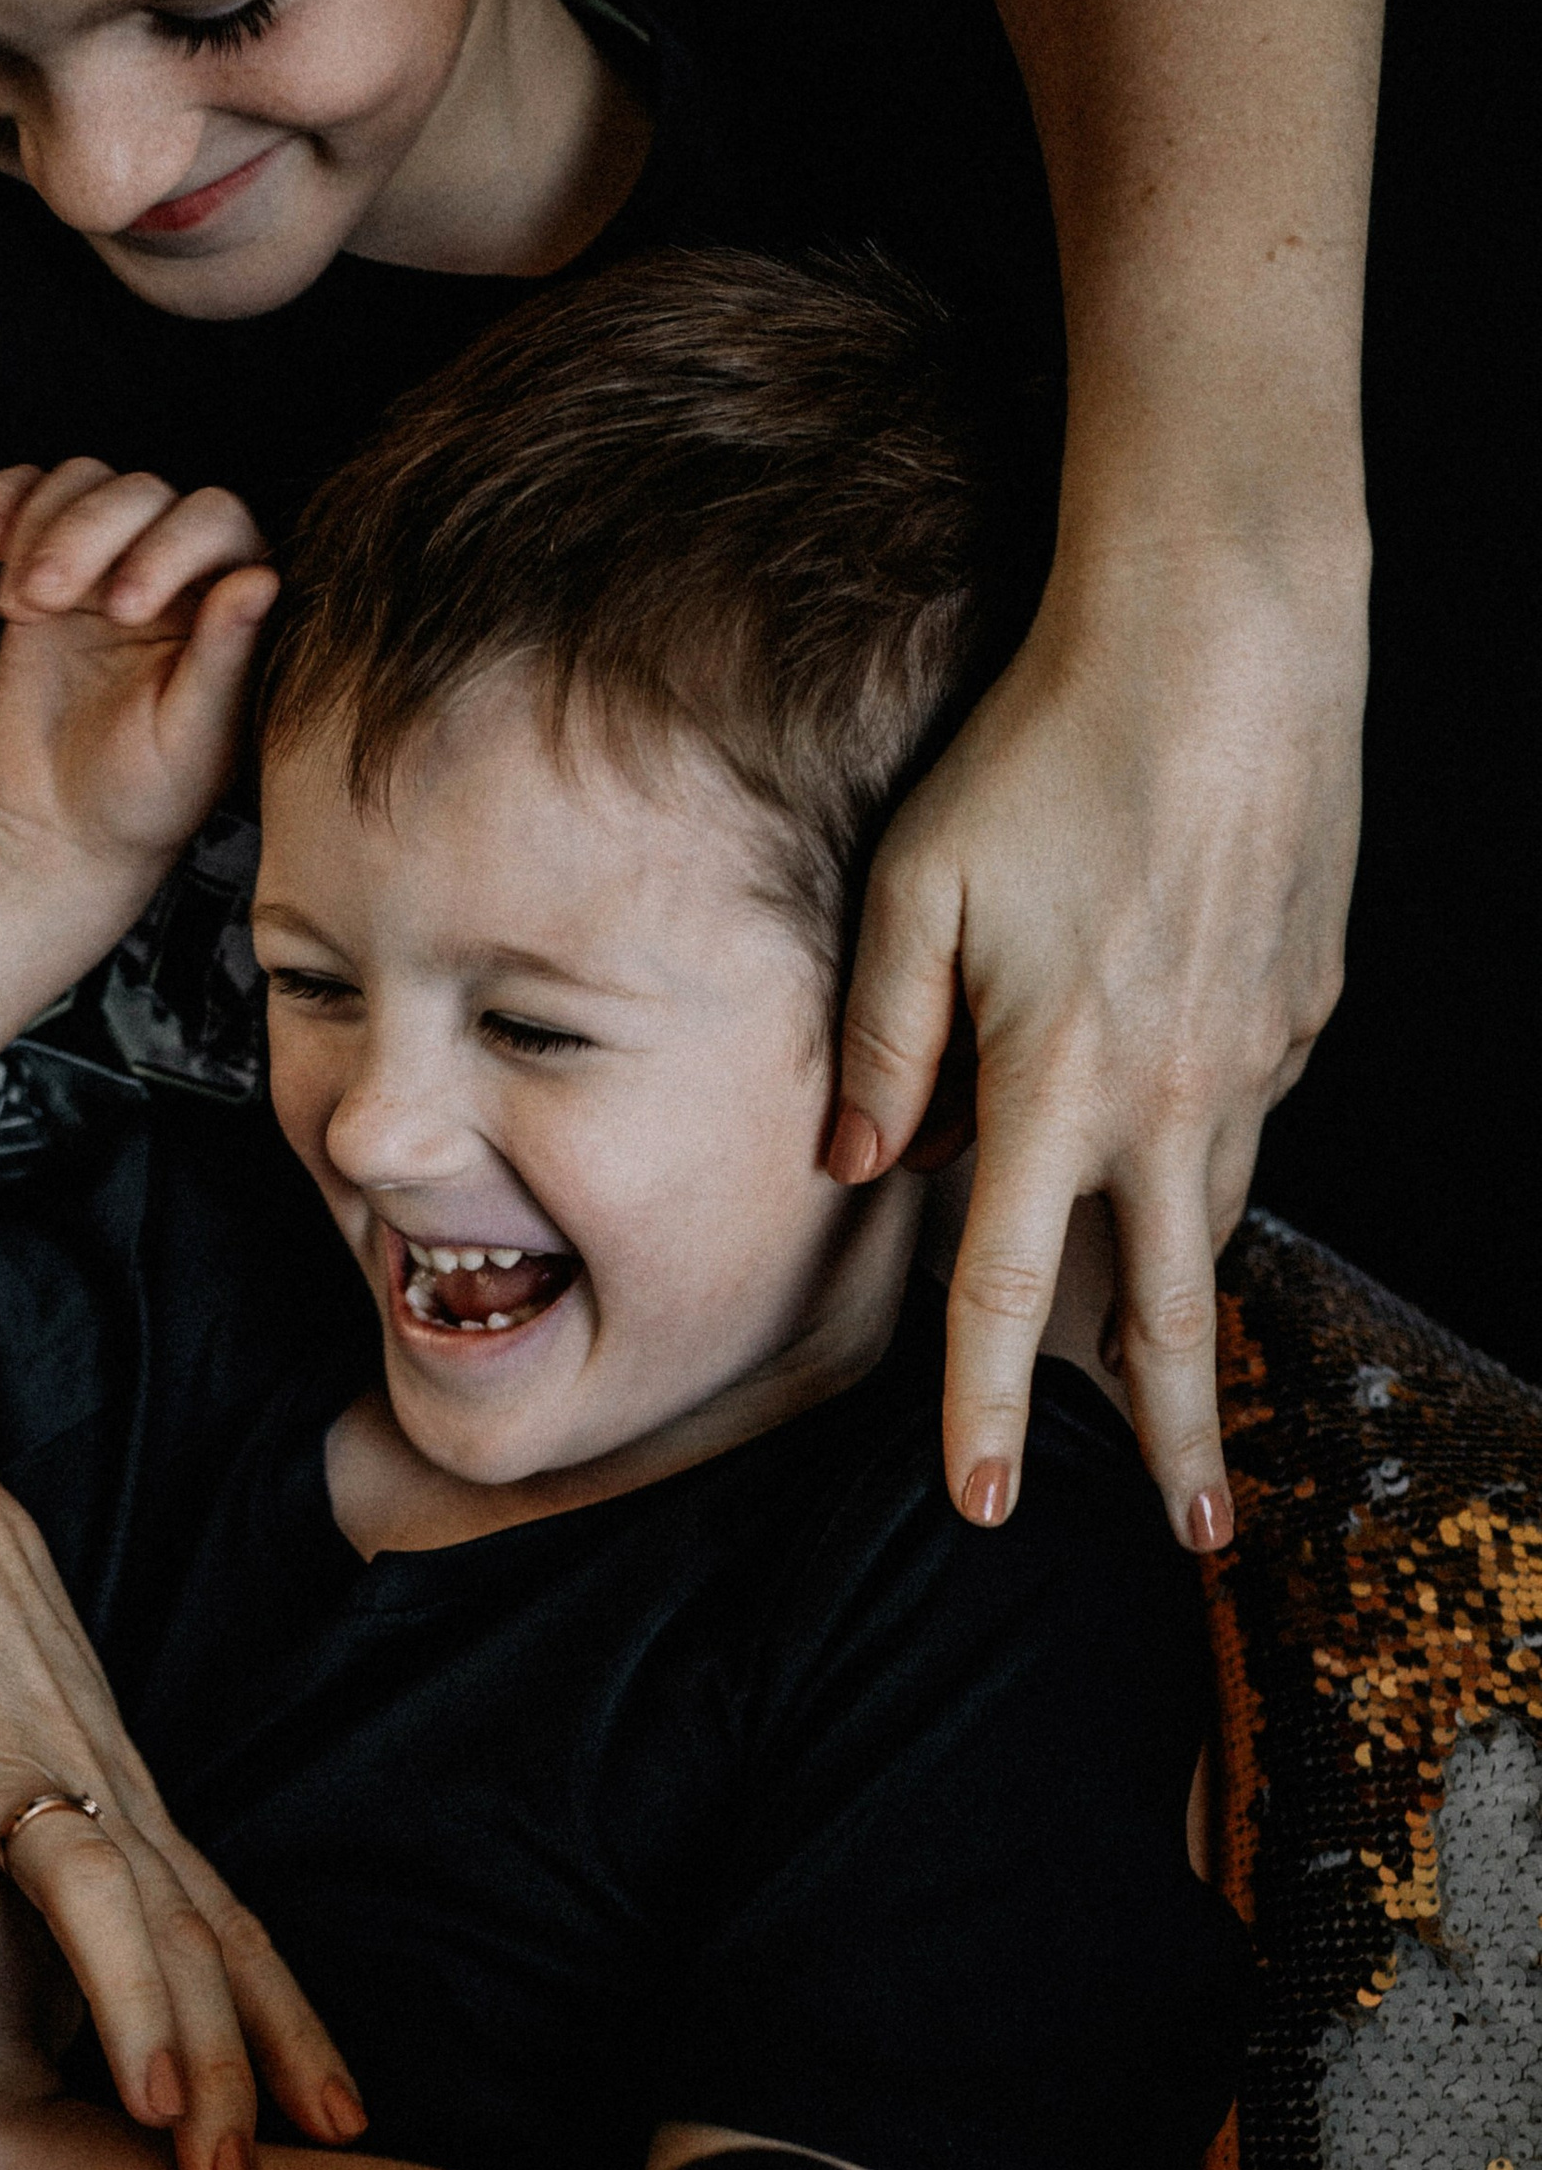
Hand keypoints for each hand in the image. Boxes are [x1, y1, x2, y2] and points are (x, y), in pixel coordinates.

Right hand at [0, 458, 276, 886]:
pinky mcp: (46, 564)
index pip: (217, 521)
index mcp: (229, 604)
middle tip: (48, 603)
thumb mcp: (192, 740)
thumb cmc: (144, 795)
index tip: (124, 611)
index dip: (169, 544)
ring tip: (20, 606)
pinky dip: (0, 500)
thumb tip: (260, 577)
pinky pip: (24, 492)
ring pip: (82, 482)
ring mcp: (108, 562)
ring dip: (41, 527)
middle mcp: (175, 570)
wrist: (63, 826)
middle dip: (87, 534)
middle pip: (140, 492)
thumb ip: (225, 658)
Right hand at [0, 1420, 361, 2169]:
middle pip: (181, 1935)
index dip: (288, 2034)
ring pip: (83, 1888)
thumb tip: (124, 1994)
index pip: (232, 1933)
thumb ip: (91, 1873)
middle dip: (223, 2063)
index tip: (344, 2132)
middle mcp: (88, 1793)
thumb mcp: (54, 1771)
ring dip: (128, 1996)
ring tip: (153, 2105)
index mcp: (126, 1809)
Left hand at [834, 529, 1366, 1548]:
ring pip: (1210, 1204)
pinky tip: (1169, 1112)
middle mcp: (1177, 1090)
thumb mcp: (914, 887)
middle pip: (1174, 1306)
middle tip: (1197, 1538)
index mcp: (1062, 1081)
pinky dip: (1198, 1145)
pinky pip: (1239, 1108)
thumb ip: (880, 1046)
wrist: (1231, 631)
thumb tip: (863, 1171)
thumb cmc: (1048, 747)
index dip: (992, 1408)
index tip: (986, 1504)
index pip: (1014, 1290)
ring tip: (1170, 1379)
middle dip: (1182, 1436)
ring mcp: (1259, 1048)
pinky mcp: (1306, 1000)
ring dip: (1186, 1291)